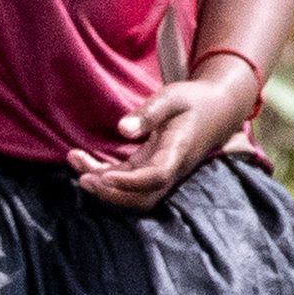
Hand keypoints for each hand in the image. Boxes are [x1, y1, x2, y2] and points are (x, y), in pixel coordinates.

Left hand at [72, 65, 260, 208]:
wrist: (219, 110)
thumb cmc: (195, 100)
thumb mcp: (173, 96)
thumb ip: (150, 111)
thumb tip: (123, 129)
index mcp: (178, 150)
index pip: (156, 176)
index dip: (130, 182)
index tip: (104, 176)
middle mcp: (171, 168)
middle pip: (143, 197)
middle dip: (112, 194)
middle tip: (83, 178)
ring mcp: (161, 172)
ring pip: (132, 193)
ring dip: (102, 185)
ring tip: (75, 160)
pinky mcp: (151, 169)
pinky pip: (127, 180)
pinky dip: (103, 174)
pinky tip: (80, 159)